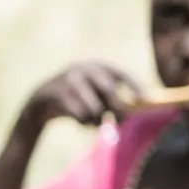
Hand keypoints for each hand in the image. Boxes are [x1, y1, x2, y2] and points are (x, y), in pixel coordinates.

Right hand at [24, 62, 138, 127]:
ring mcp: (69, 79)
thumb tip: (138, 110)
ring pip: (94, 107)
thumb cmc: (80, 100)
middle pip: (109, 90)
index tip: (145, 100)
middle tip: (120, 121)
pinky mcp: (58, 93)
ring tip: (93, 120)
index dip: (135, 86)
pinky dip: (83, 122)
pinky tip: (79, 119)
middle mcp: (85, 68)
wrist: (42, 103)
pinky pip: (80, 115)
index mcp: (98, 66)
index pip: (121, 73)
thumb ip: (115, 100)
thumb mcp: (98, 94)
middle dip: (118, 109)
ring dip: (97, 120)